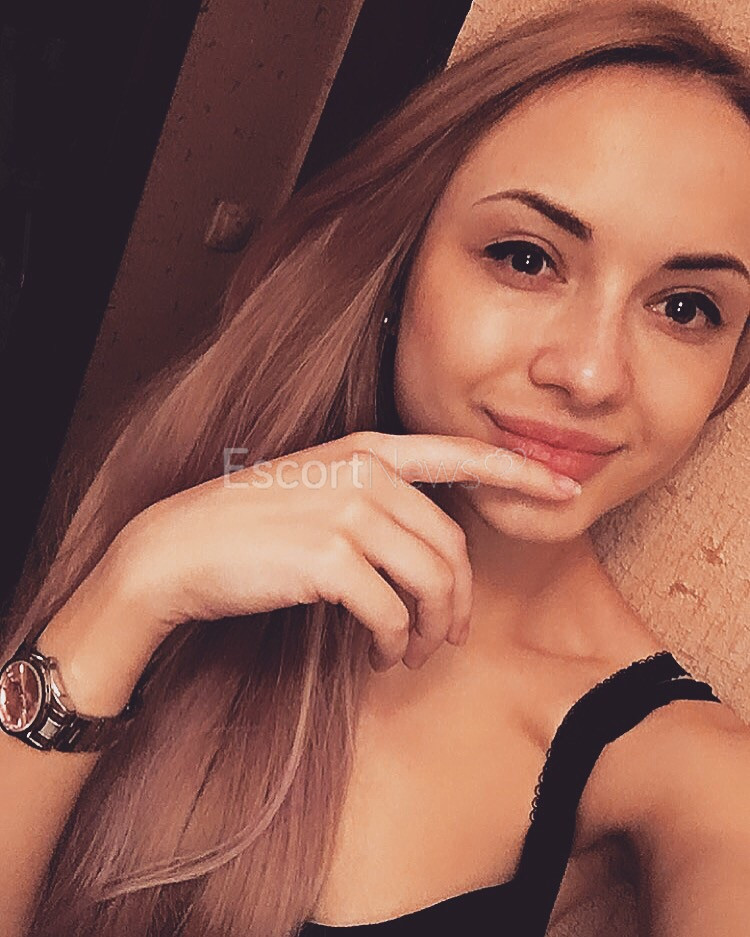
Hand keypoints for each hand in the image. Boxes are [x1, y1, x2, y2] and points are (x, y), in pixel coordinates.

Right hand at [109, 431, 580, 670]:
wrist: (178, 550)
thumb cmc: (249, 527)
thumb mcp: (315, 488)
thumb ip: (374, 498)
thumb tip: (430, 549)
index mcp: (367, 449)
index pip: (460, 454)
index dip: (519, 470)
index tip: (564, 488)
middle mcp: (364, 472)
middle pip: (451, 544)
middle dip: (459, 601)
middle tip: (446, 638)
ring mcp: (347, 512)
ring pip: (430, 581)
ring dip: (430, 629)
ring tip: (413, 653)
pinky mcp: (329, 559)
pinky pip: (392, 612)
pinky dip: (396, 644)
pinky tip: (382, 655)